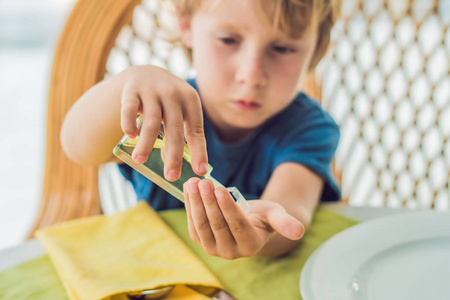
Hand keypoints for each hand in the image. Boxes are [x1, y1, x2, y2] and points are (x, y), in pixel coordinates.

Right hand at [120, 66, 207, 179]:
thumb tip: (185, 166)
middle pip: (175, 130)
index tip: (200, 171)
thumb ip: (185, 133)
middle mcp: (173, 93)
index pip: (196, 130)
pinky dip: (129, 123)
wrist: (146, 73)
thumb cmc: (169, 101)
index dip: (199, 151)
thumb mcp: (182, 110)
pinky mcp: (132, 90)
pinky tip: (129, 135)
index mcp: (191, 100)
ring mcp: (152, 91)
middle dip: (173, 156)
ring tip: (140, 161)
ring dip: (146, 144)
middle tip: (171, 176)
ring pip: (151, 122)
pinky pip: (129, 109)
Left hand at [183, 178, 304, 258]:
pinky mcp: (201, 242)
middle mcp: (231, 252)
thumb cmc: (264, 216)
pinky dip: (190, 206)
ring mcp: (214, 249)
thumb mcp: (275, 215)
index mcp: (251, 245)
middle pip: (217, 225)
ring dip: (195, 204)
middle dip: (208, 202)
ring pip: (202, 225)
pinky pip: (193, 224)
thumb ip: (285, 222)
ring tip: (192, 183)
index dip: (228, 208)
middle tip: (203, 182)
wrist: (249, 224)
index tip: (220, 189)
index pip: (237, 225)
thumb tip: (300, 231)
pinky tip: (188, 190)